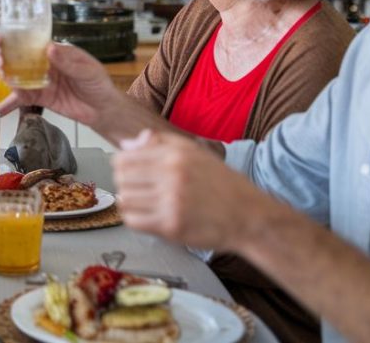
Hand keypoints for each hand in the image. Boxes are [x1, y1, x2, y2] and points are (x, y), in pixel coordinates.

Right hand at [0, 42, 117, 125]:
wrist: (103, 110)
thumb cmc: (99, 83)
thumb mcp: (87, 70)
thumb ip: (68, 62)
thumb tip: (50, 49)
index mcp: (56, 52)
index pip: (33, 42)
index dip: (17, 39)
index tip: (4, 38)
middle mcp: (45, 65)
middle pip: (20, 58)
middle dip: (6, 55)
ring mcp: (41, 81)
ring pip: (18, 76)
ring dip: (6, 73)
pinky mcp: (40, 98)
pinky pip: (22, 97)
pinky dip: (10, 100)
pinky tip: (0, 104)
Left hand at [112, 129, 266, 251]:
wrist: (249, 217)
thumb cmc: (222, 184)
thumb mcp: (195, 152)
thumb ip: (159, 143)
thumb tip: (126, 144)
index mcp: (175, 155)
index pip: (124, 157)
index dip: (122, 165)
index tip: (130, 172)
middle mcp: (171, 176)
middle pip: (120, 178)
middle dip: (125, 184)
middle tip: (139, 190)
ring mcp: (171, 202)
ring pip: (124, 200)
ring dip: (130, 203)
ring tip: (144, 204)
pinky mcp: (172, 226)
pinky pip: (133, 221)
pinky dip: (136, 220)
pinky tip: (148, 217)